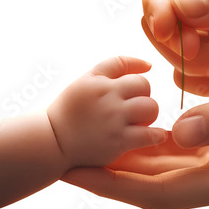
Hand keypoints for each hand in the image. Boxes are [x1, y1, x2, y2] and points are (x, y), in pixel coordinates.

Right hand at [47, 56, 166, 167]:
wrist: (53, 142)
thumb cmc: (72, 109)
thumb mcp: (87, 80)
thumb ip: (115, 66)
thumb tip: (149, 65)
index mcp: (99, 83)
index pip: (132, 71)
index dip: (138, 81)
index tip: (132, 92)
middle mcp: (108, 99)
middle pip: (145, 87)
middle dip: (144, 97)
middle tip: (134, 109)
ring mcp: (114, 121)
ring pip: (151, 108)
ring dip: (149, 115)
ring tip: (139, 122)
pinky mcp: (118, 142)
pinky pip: (150, 135)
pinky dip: (156, 135)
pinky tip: (152, 136)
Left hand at [62, 58, 208, 208]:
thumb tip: (177, 131)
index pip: (163, 188)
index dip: (114, 181)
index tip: (73, 169)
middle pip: (160, 183)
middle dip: (112, 174)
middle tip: (69, 156)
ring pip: (174, 169)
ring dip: (133, 160)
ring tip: (97, 143)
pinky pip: (195, 152)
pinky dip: (164, 145)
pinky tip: (148, 129)